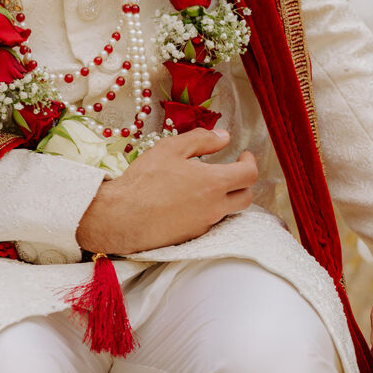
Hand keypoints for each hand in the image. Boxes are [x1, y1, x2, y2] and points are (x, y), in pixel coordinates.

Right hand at [77, 129, 258, 254]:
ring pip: (230, 211)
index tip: (243, 155)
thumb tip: (224, 137)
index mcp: (214, 183)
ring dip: (228, 197)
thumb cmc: (145, 180)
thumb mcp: (171, 148)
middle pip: (246, 197)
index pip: (249, 174)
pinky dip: (210, 209)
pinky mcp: (194, 236)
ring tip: (211, 185)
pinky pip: (211, 222)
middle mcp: (215, 207)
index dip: (250, 162)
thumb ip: (202, 139)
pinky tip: (193, 201)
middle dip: (244, 182)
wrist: (122, 217)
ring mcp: (206, 224)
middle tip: (233, 170)